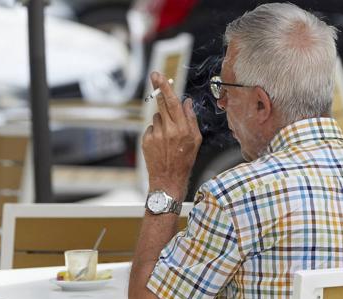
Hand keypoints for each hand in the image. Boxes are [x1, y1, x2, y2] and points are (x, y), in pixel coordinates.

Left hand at [142, 72, 201, 199]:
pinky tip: (160, 143)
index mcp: (183, 129)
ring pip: (157, 116)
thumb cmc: (184, 160)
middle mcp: (169, 131)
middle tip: (154, 75)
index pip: (173, 103)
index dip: (165, 87)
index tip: (159, 75)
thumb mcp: (196, 140)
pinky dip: (155, 132)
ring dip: (162, 120)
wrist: (169, 179)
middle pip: (162, 103)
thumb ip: (191, 119)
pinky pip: (151, 128)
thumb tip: (187, 101)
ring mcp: (156, 135)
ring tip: (167, 136)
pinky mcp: (146, 141)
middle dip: (158, 88)